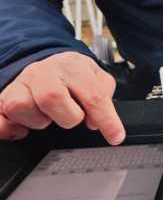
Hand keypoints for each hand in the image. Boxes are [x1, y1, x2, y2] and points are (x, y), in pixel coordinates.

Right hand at [0, 52, 124, 144]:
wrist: (46, 63)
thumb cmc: (73, 75)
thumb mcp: (96, 77)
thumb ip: (103, 95)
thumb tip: (96, 121)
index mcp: (72, 66)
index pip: (92, 95)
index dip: (106, 119)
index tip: (115, 137)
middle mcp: (43, 72)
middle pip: (52, 97)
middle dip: (68, 116)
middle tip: (73, 116)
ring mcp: (19, 84)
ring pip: (21, 107)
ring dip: (39, 121)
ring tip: (48, 116)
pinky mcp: (2, 99)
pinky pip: (0, 121)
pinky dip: (9, 130)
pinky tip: (22, 129)